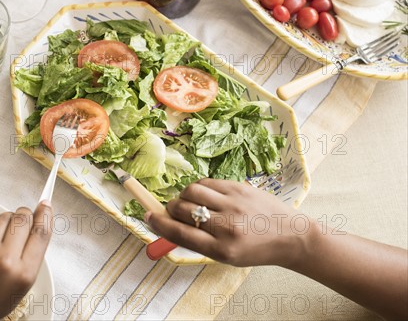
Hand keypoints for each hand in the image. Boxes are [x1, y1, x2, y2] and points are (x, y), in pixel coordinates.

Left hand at [0, 202, 52, 320]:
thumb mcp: (18, 288)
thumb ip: (29, 258)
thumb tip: (37, 225)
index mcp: (23, 274)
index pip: (41, 233)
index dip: (45, 214)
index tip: (46, 205)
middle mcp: (5, 260)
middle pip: (24, 218)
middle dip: (25, 215)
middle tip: (22, 220)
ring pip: (4, 217)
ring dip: (7, 221)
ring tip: (1, 237)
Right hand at [145, 179, 310, 267]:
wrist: (289, 235)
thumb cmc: (255, 249)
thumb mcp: (226, 255)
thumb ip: (197, 241)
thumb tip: (167, 224)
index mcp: (222, 249)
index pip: (181, 234)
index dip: (160, 224)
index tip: (148, 217)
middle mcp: (227, 226)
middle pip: (183, 210)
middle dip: (171, 209)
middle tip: (173, 211)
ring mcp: (233, 204)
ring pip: (191, 192)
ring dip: (183, 196)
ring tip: (189, 202)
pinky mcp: (239, 187)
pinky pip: (206, 182)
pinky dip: (198, 188)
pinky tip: (202, 195)